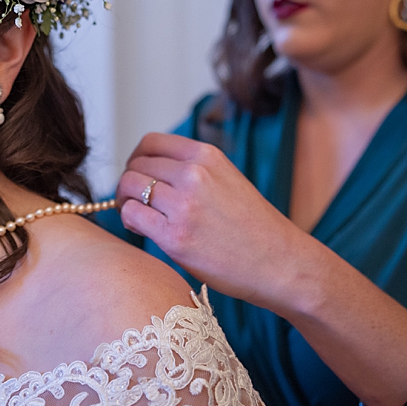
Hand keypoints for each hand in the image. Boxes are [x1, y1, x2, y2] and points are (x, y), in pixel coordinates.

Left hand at [116, 132, 309, 310]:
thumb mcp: (227, 179)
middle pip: (136, 165)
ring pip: (128, 187)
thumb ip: (193, 169)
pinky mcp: (175, 237)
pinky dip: (129, 220)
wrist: (280, 262)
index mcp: (207, 156)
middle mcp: (194, 174)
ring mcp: (184, 205)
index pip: (151, 142)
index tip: (138, 174)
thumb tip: (151, 168)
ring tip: (137, 216)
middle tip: (134, 200)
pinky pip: (132, 215)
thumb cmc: (254, 227)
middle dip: (129, 182)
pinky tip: (141, 229)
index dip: (137, 158)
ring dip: (125, 201)